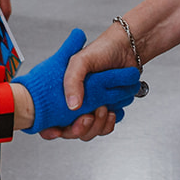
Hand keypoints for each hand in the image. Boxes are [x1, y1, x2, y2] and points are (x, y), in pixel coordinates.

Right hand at [13, 29, 142, 133]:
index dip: (50, 129)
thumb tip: (72, 105)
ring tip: (103, 108)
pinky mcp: (108, 109)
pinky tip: (112, 111)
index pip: (50, 119)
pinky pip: (105, 127)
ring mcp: (92, 107)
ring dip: (97, 125)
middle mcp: (77, 102)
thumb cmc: (103, 49)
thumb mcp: (80, 61)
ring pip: (90, 131)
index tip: (56, 130)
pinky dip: (109, 123)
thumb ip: (72, 80)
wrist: (128, 48)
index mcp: (64, 91)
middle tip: (87, 116)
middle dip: (79, 128)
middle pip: (71, 130)